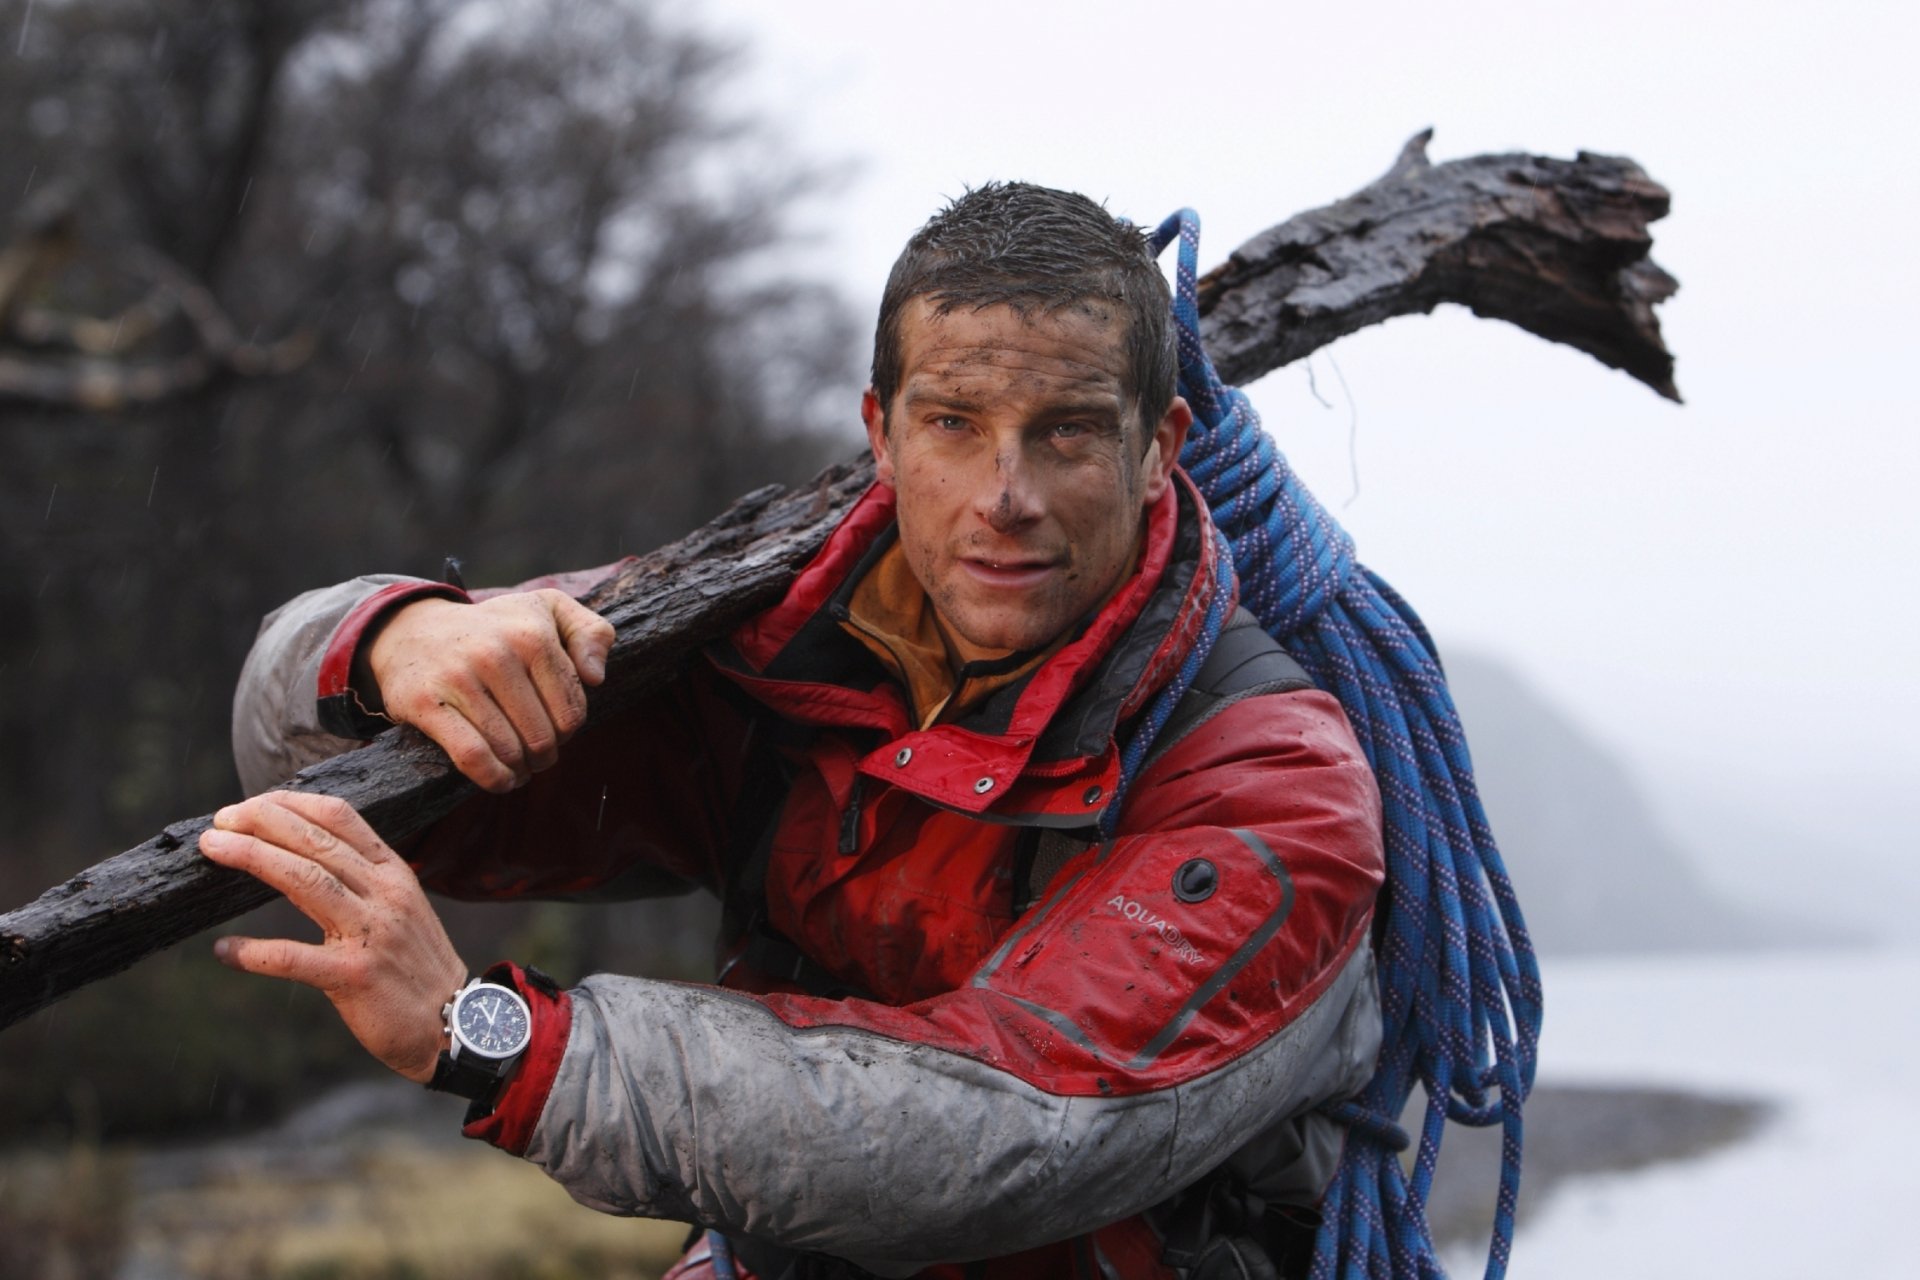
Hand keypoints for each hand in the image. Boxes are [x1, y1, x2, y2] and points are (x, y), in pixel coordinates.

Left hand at [198, 791, 469, 1083]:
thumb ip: (361, 879)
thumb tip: (300, 853)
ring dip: (254, 858)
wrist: (454, 1021)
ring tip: (215, 850)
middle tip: (220, 821)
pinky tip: (225, 950)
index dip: (290, 804)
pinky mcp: (354, 976)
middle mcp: (385, 894)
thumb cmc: (415, 964)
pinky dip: (253, 953)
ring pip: (305, 881)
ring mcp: (372, 933)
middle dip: (262, 822)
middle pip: (316, 841)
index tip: (249, 805)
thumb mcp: (400, 906)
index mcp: (394, 872)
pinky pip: (292, 958)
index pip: (341, 817)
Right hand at [364, 588, 613, 791]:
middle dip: (545, 754)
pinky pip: (472, 756)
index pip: (572, 710)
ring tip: (519, 766)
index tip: (555, 728)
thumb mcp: (549, 610)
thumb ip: (592, 632)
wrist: (413, 630)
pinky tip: (501, 780)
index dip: (568, 730)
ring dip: (520, 770)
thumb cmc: (494, 628)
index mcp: (532, 635)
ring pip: (510, 750)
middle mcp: (496, 654)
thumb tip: (596, 678)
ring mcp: (458, 678)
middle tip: (536, 752)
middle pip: (543, 736)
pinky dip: (493, 778)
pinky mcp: (424, 703)